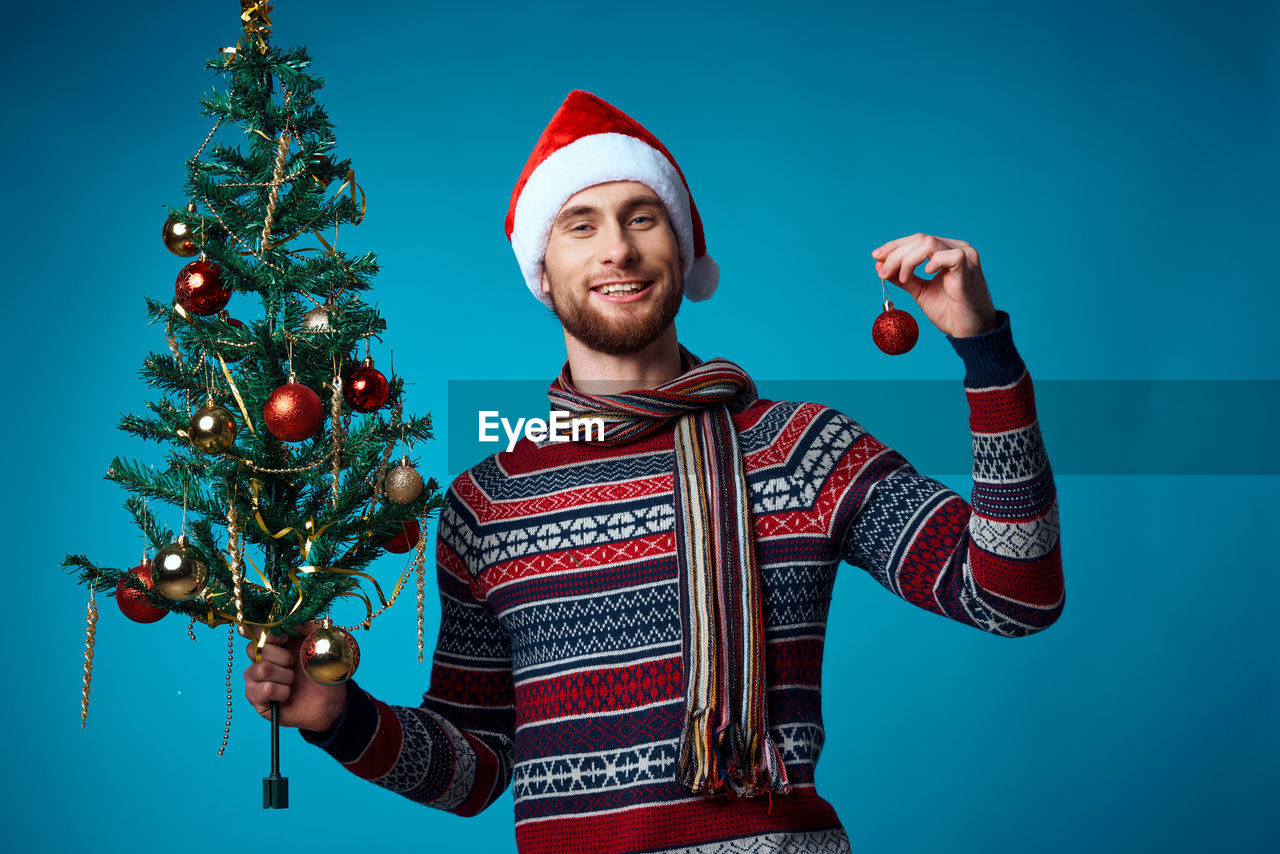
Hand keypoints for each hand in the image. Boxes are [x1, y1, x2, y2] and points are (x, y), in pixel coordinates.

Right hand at [241, 621, 347, 732]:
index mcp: (273, 642)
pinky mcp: (257, 699)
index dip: (266, 633)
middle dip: (281, 656)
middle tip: (294, 664)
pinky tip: (288, 694)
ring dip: (285, 676)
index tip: (285, 639)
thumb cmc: (323, 669)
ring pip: (260, 670)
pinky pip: (264, 689)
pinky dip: (282, 691)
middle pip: (253, 649)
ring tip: (294, 680)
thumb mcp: (320, 642)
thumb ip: (306, 625)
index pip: (253, 631)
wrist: (331, 699)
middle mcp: (259, 659)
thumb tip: (291, 617)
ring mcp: (255, 679)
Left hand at [871, 233, 997, 337]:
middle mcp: (957, 249)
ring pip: (928, 243)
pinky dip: (932, 263)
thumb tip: (880, 267)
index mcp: (946, 251)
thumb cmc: (950, 312)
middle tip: (883, 273)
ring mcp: (965, 256)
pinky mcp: (969, 269)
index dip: (894, 246)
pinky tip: (925, 275)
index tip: (876, 258)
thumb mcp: (920, 291)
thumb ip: (904, 278)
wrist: (970, 332)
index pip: (917, 240)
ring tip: (901, 278)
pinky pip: (949, 256)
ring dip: (907, 259)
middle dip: (895, 254)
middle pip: (920, 239)